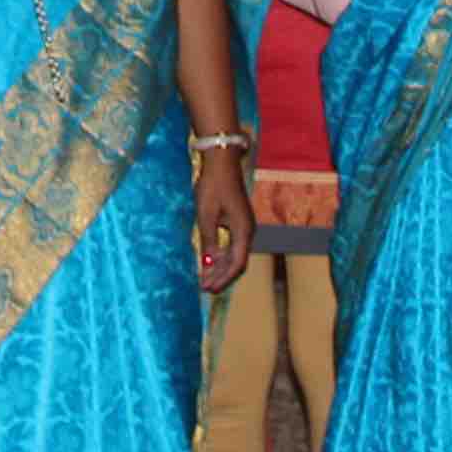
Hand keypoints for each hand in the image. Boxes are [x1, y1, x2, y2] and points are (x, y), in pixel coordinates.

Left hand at [191, 144, 250, 291]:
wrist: (222, 162)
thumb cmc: (213, 186)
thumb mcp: (206, 215)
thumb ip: (209, 240)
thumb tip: (209, 263)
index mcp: (243, 231)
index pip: (237, 264)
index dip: (223, 279)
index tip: (209, 289)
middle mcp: (248, 231)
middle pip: (237, 262)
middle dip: (221, 277)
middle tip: (204, 288)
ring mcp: (244, 226)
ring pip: (235, 254)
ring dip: (220, 267)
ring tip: (204, 278)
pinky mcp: (238, 221)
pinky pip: (232, 244)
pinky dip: (221, 255)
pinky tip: (209, 261)